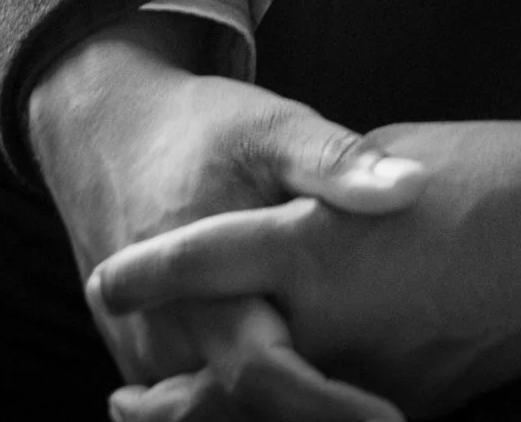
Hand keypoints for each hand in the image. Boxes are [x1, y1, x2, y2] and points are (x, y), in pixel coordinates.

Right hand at [24, 13, 426, 418]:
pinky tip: (308, 403)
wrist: (108, 138)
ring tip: (357, 413)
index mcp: (205, 290)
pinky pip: (198, 408)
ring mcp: (152, 362)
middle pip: (244, 414)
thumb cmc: (204, 132)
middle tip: (392, 420)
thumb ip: (337, 162)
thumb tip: (412, 186)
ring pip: (218, 417)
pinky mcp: (147, 367)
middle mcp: (171, 341)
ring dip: (278, 419)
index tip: (393, 419)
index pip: (266, 376)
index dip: (330, 410)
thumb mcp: (273, 127)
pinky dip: (248, 411)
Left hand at [91, 111, 520, 419]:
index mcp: (319, 244)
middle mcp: (335, 321)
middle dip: (162, 404)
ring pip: (274, 420)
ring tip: (170, 420)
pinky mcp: (419, 403)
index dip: (152, 271)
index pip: (210, 261)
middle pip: (220, 382)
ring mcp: (375, 374)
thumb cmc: (485, 169)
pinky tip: (277, 417)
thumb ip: (326, 205)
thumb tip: (298, 231)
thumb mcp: (386, 160)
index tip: (108, 277)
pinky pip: (335, 419)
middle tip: (122, 401)